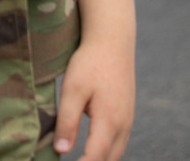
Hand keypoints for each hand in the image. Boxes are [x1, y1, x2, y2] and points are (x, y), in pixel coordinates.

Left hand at [53, 39, 134, 159]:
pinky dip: (106, 152)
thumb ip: (67, 121)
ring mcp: (128, 122)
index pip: (95, 159)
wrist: (113, 40)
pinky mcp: (127, 116)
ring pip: (115, 155)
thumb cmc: (90, 62)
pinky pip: (118, 144)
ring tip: (81, 158)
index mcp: (109, 122)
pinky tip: (92, 150)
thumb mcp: (72, 88)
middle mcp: (123, 127)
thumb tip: (61, 150)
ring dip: (100, 160)